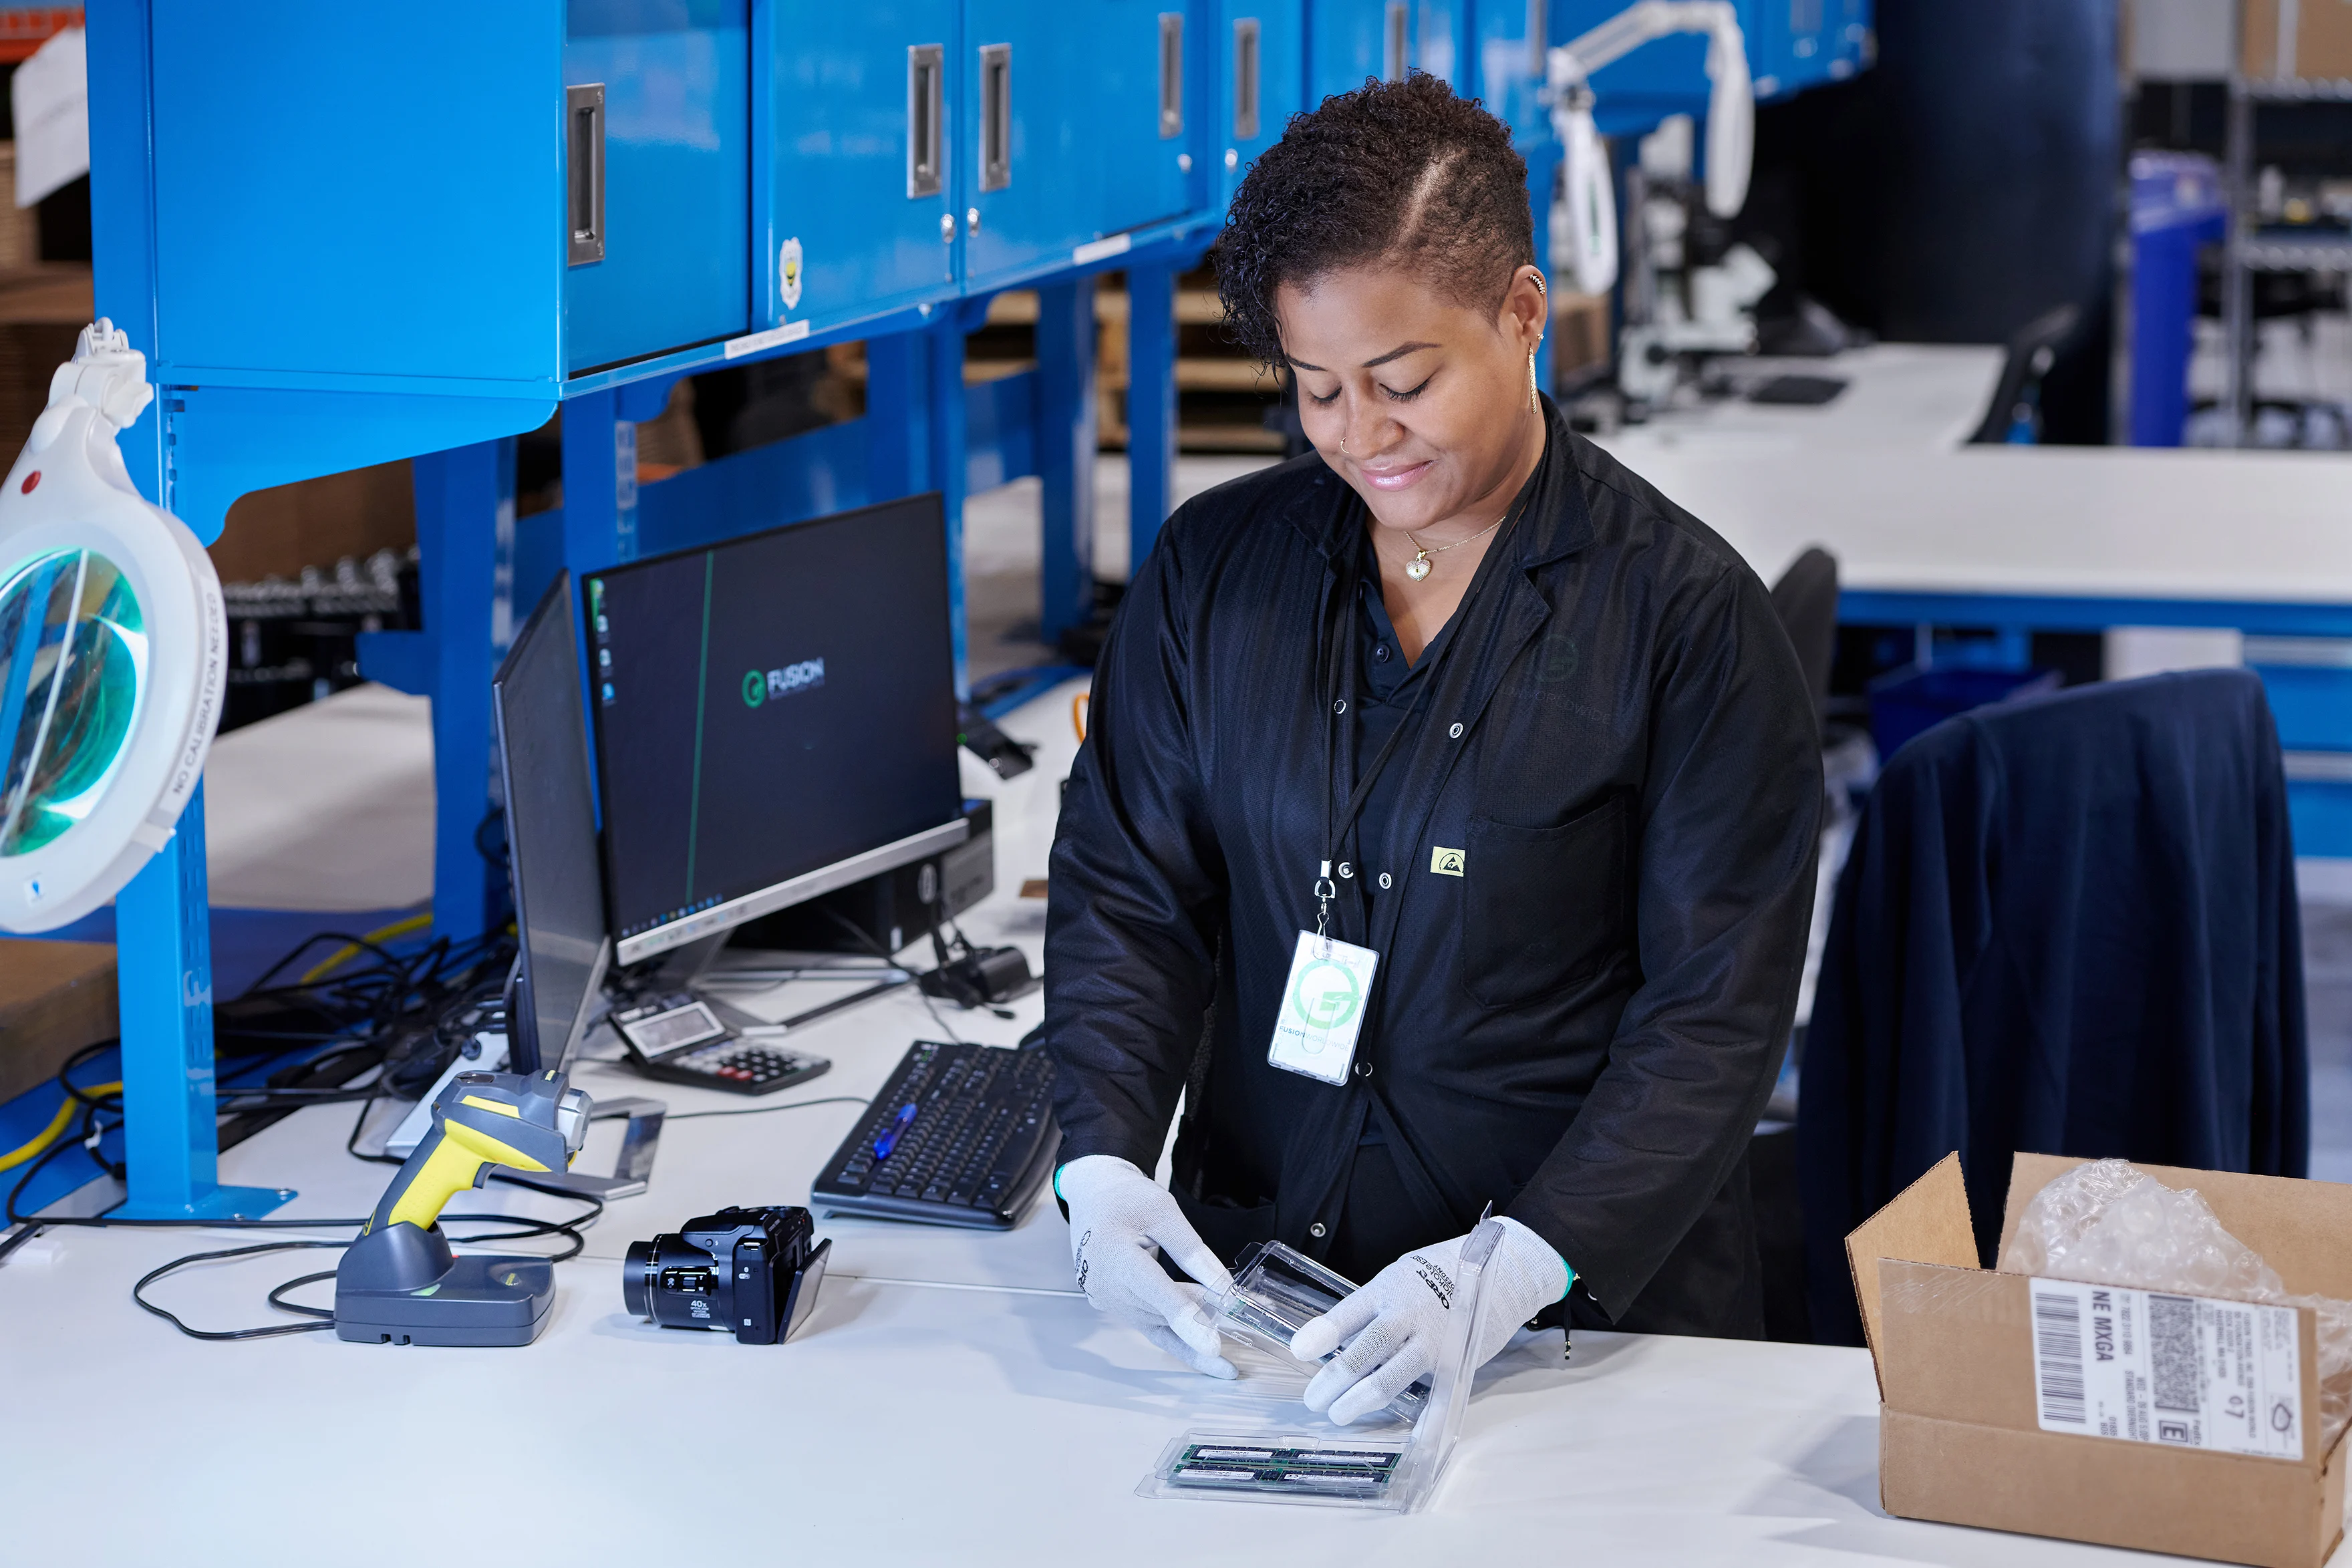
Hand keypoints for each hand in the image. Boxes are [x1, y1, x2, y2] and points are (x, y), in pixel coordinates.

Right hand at [1057, 1155, 1237, 1377]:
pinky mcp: (1110, 1305)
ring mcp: (1105, 1299)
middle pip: (1162, 1312)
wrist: (1093, 1197)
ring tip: (1222, 1311)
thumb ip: (1192, 1252)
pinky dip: (1174, 1328)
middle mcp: (1105, 1286)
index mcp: (1116, 1255)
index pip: (1157, 1293)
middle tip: (1238, 1313)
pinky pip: (1147, 1322)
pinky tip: (1199, 1331)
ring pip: (1156, 1323)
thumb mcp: (1164, 1212)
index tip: (1212, 1347)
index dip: (1187, 1320)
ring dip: (1191, 1322)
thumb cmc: (1126, 1198)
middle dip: (1202, 1315)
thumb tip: (1223, 1287)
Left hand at [1290, 1217, 1569, 1424]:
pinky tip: (1390, 1425)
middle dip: (1336, 1378)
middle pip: (1367, 1348)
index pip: (1350, 1312)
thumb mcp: (1399, 1278)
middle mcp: (1411, 1313)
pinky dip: (1409, 1414)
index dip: (1324, 1333)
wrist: (1502, 1272)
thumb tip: (1333, 1343)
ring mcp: (1434, 1340)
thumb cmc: (1440, 1275)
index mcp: (1390, 1287)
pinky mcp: (1455, 1362)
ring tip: (1339, 1412)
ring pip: (1392, 1376)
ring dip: (1361, 1399)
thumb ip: (1370, 1308)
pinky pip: (1428, 1393)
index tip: (1299, 1351)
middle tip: (1313, 1399)